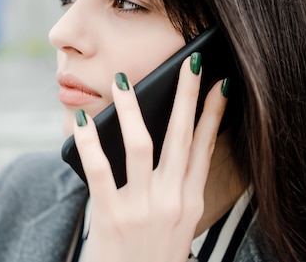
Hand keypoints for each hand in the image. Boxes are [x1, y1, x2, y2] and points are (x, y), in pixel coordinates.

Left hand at [73, 55, 227, 261]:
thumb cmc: (151, 258)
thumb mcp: (176, 227)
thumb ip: (174, 190)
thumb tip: (167, 147)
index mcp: (190, 203)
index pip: (205, 148)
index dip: (214, 114)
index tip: (221, 85)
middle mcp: (172, 202)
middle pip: (182, 138)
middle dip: (187, 96)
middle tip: (191, 63)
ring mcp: (143, 209)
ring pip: (141, 145)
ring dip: (132, 108)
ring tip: (124, 80)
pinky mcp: (112, 217)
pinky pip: (100, 170)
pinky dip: (91, 141)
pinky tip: (84, 120)